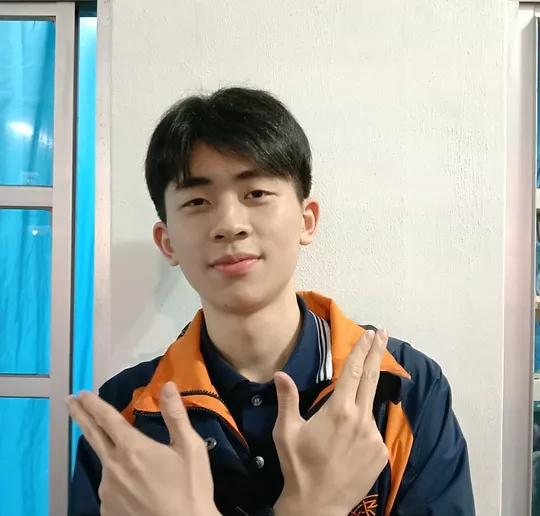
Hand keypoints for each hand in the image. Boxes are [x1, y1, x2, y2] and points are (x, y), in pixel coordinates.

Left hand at [66, 382, 219, 515]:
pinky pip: (110, 487)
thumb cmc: (190, 487)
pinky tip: (135, 485)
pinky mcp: (108, 510)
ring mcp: (108, 490)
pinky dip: (117, 478)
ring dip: (109, 453)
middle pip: (92, 435)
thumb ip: (175, 414)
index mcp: (133, 448)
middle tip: (70, 401)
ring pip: (106, 463)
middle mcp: (114, 467)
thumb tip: (168, 385)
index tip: (81, 393)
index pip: (107, 419)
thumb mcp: (190, 447)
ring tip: (130, 458)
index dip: (93, 404)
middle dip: (80, 416)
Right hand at [272, 330, 388, 515]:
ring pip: (369, 407)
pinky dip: (363, 425)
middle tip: (383, 334)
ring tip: (350, 403)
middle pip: (371, 378)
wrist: (318, 506)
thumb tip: (281, 373)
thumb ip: (287, 399)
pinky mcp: (380, 452)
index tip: (370, 334)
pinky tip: (348, 441)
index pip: (353, 371)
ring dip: (364, 395)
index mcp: (338, 410)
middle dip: (377, 353)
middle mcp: (361, 419)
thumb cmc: (298, 465)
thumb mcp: (286, 431)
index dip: (362, 350)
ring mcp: (374, 437)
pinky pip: (372, 430)